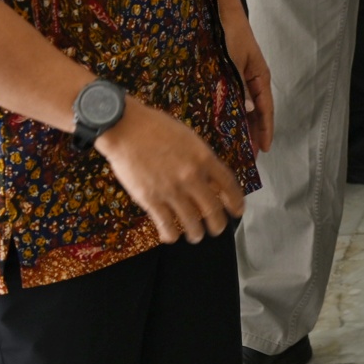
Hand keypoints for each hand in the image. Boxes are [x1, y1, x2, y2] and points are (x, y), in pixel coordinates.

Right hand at [95, 98, 245, 243]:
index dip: (236, 201)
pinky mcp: (151, 200)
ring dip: (197, 234)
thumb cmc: (155, 127)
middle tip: (218, 229)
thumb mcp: (188, 137)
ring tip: (196, 236)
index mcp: (204, 158)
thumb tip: (210, 176)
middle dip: (218, 224)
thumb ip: (200, 158)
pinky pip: (167, 225)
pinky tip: (172, 236)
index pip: (229, 185)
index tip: (238, 211)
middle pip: (213, 209)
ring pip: (192, 222)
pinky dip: (172, 235)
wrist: (126, 128)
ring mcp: (172, 190)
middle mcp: (192, 177)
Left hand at [217, 0, 273, 153]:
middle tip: (248, 156)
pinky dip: (232, 112)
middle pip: (256, 112)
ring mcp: (240, 77)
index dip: (265, 130)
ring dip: (242, 125)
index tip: (264, 150)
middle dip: (253, 133)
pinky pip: (233, 98)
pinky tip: (224, 124)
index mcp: (259, 76)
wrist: (219, 12)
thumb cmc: (230, 34)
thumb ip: (241, 85)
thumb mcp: (236, 61)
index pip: (266, 109)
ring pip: (244, 107)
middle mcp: (252, 79)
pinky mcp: (228, 74)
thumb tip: (248, 110)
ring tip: (237, 146)